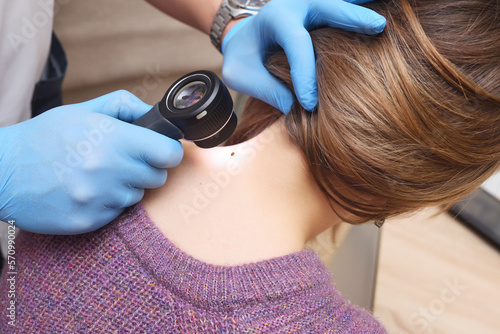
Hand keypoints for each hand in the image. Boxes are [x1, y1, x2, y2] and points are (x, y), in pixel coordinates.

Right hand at [0, 91, 182, 233]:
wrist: (2, 172)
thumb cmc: (44, 137)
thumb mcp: (83, 110)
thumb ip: (124, 107)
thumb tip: (156, 115)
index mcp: (111, 139)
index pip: (169, 153)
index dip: (169, 151)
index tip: (163, 150)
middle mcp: (108, 171)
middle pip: (158, 177)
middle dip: (147, 168)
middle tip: (124, 161)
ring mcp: (98, 199)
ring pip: (138, 196)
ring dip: (126, 186)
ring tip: (98, 175)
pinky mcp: (89, 221)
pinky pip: (118, 213)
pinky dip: (109, 203)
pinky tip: (87, 191)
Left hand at [221, 0, 385, 112]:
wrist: (244, 36)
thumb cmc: (243, 57)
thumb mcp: (242, 75)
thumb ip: (267, 89)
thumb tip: (298, 110)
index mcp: (276, 17)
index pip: (297, 43)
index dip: (306, 73)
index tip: (311, 104)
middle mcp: (297, 4)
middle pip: (328, 5)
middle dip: (352, 16)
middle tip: (378, 27)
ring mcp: (313, 4)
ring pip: (339, 1)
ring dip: (363, 5)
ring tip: (389, 16)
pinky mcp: (323, 10)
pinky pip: (344, 6)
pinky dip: (362, 6)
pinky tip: (388, 10)